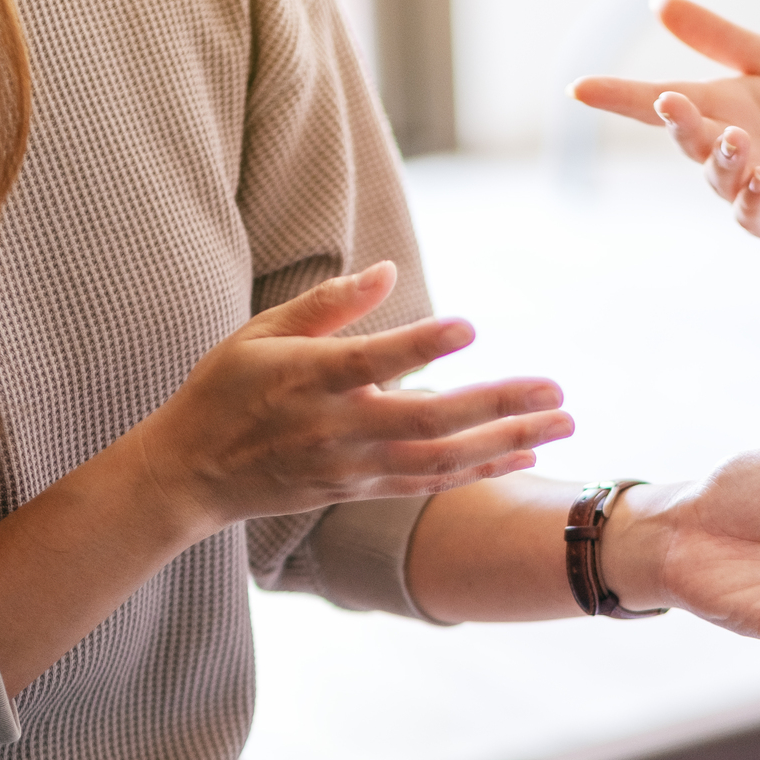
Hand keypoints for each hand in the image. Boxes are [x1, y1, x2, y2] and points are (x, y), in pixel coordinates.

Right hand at [136, 262, 574, 532]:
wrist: (194, 473)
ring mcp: (354, 466)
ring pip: (443, 460)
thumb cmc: (226, 389)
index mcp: (309, 379)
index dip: (421, 345)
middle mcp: (338, 428)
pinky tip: (525, 449)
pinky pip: (432, 483)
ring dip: (508, 440)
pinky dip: (480, 468)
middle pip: (430, 421)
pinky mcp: (362, 490)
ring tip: (565, 421)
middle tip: (557, 388)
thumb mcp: (261, 332)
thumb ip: (327, 304)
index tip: (469, 327)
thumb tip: (387, 269)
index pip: (373, 361)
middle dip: (498, 405)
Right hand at [569, 0, 759, 326]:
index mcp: (718, 108)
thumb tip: (658, 1)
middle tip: (670, 102)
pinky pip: (754, 214)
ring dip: (722, 157)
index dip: (619, 96)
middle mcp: (723, 149)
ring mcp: (746, 188)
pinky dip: (752, 197)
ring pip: (719, 177)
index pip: (658, 100)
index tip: (579, 88)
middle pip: (687, 138)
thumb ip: (720, 38)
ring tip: (736, 138)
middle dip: (677, 122)